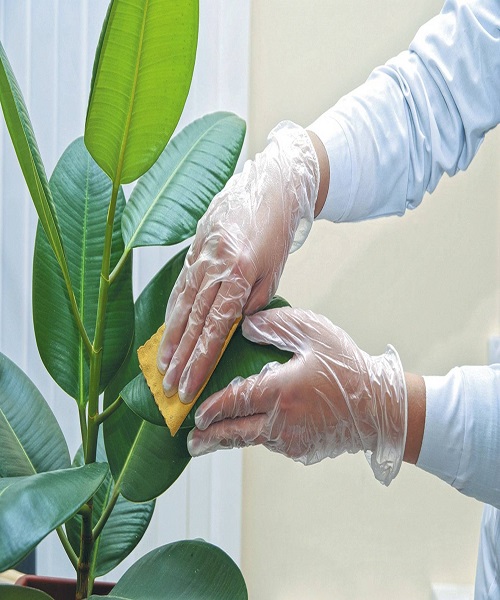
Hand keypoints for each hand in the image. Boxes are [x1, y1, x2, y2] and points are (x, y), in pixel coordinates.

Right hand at [157, 122, 319, 402]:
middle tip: (169, 385)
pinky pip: (180, 285)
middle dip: (181, 357)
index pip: (215, 328)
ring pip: (181, 305)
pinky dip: (172, 310)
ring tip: (161, 364)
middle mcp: (214, 267)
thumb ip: (254, 301)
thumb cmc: (276, 230)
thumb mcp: (274, 269)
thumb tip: (233, 327)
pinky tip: (166, 328)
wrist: (268, 186)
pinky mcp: (192, 249)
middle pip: (193, 322)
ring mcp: (200, 257)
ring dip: (170, 338)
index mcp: (239, 274)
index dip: (199, 360)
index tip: (189, 385)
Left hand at [187, 307, 407, 485]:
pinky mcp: (304, 451)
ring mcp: (293, 441)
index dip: (212, 409)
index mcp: (281, 391)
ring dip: (233, 438)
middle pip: (236, 433)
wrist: (382, 407)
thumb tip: (245, 327)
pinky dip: (261, 436)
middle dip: (210, 438)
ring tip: (215, 437)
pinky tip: (259, 428)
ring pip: (254, 440)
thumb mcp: (313, 332)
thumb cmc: (348, 366)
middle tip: (191, 442)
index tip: (196, 415)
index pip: (235, 402)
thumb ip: (276, 325)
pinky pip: (275, 443)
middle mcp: (282, 422)